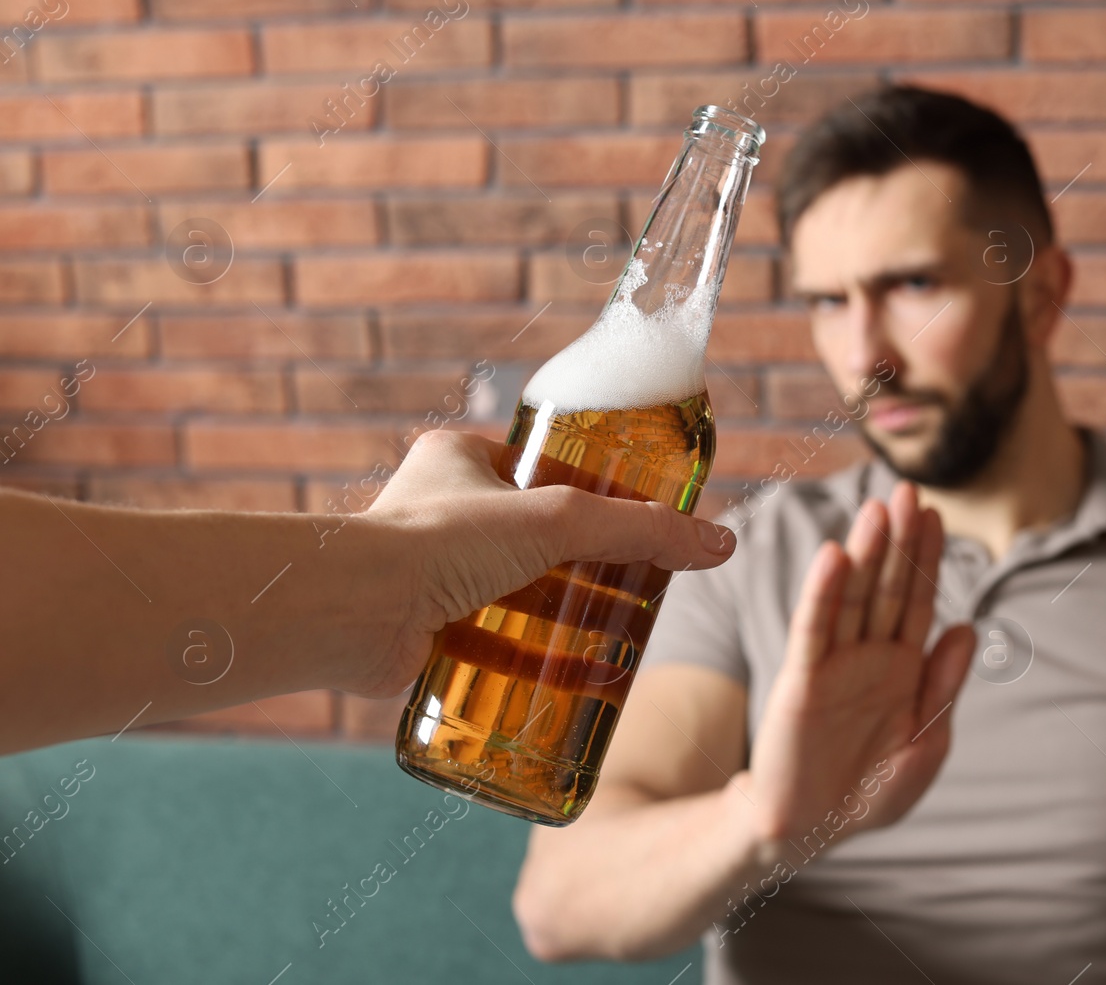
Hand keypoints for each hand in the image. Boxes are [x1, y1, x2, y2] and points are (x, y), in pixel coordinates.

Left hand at [350, 429, 736, 697]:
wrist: (346, 611)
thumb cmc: (436, 543)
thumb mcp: (558, 520)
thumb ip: (640, 530)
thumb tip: (719, 544)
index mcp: (460, 460)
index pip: (540, 470)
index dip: (590, 496)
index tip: (632, 524)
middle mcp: (437, 512)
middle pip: (532, 540)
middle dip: (580, 569)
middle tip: (633, 591)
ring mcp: (424, 574)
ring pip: (510, 596)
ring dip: (556, 619)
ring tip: (612, 641)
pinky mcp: (419, 632)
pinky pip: (483, 646)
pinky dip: (523, 664)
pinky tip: (567, 684)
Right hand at [742, 480, 974, 852]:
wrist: (810, 829)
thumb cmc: (868, 791)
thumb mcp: (925, 746)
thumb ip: (944, 688)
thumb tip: (968, 627)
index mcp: (903, 667)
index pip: (919, 601)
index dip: (928, 559)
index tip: (938, 514)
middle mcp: (868, 655)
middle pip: (888, 587)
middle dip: (900, 541)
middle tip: (908, 490)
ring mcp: (833, 664)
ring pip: (853, 598)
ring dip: (866, 553)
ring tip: (878, 508)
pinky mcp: (801, 682)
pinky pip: (814, 630)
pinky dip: (823, 593)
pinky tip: (836, 557)